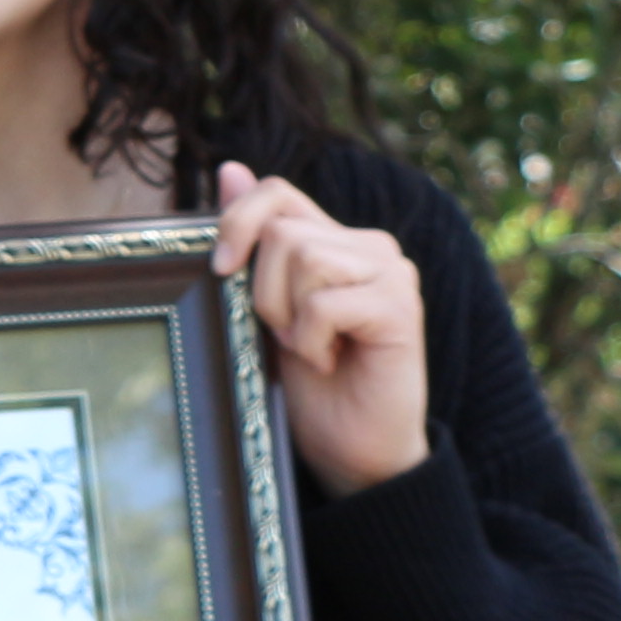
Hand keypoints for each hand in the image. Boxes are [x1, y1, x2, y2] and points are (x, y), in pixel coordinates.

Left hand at [214, 161, 427, 491]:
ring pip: (303, 256)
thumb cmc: (308, 386)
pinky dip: (311, 341)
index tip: (220, 271)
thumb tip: (229, 168)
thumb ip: (254, 241)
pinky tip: (332, 363)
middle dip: (263, 292)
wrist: (354, 451)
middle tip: (289, 336)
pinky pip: (324, 302)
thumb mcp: (263, 308)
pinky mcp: (401, 305)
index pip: (276, 192)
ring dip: (288, 317)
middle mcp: (369, 245)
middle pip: (282, 230)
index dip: (237, 221)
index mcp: (333, 240)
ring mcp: (391, 271)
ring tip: (313, 349)